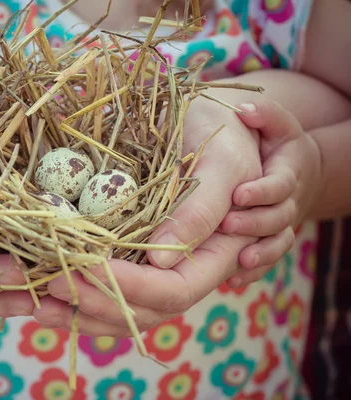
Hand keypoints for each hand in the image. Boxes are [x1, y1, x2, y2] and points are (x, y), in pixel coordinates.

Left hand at [32, 94, 264, 334]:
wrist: (209, 122)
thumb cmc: (223, 135)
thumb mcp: (221, 165)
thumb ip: (201, 211)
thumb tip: (161, 261)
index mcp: (215, 255)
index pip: (175, 290)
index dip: (133, 287)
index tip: (90, 267)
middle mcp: (183, 269)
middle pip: (144, 310)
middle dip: (97, 302)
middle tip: (52, 284)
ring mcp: (157, 267)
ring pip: (122, 309)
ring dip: (79, 310)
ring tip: (39, 306)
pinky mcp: (134, 256)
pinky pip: (109, 289)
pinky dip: (76, 296)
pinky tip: (45, 296)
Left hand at [220, 101, 320, 286]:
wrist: (294, 169)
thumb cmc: (276, 142)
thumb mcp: (276, 124)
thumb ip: (266, 115)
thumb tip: (245, 110)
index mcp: (289, 173)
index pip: (280, 184)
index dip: (262, 191)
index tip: (238, 194)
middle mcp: (288, 202)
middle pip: (278, 218)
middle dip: (254, 223)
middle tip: (227, 224)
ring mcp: (281, 225)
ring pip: (275, 243)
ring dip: (258, 254)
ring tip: (236, 261)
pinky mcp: (270, 240)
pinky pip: (267, 261)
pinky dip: (252, 272)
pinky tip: (232, 281)